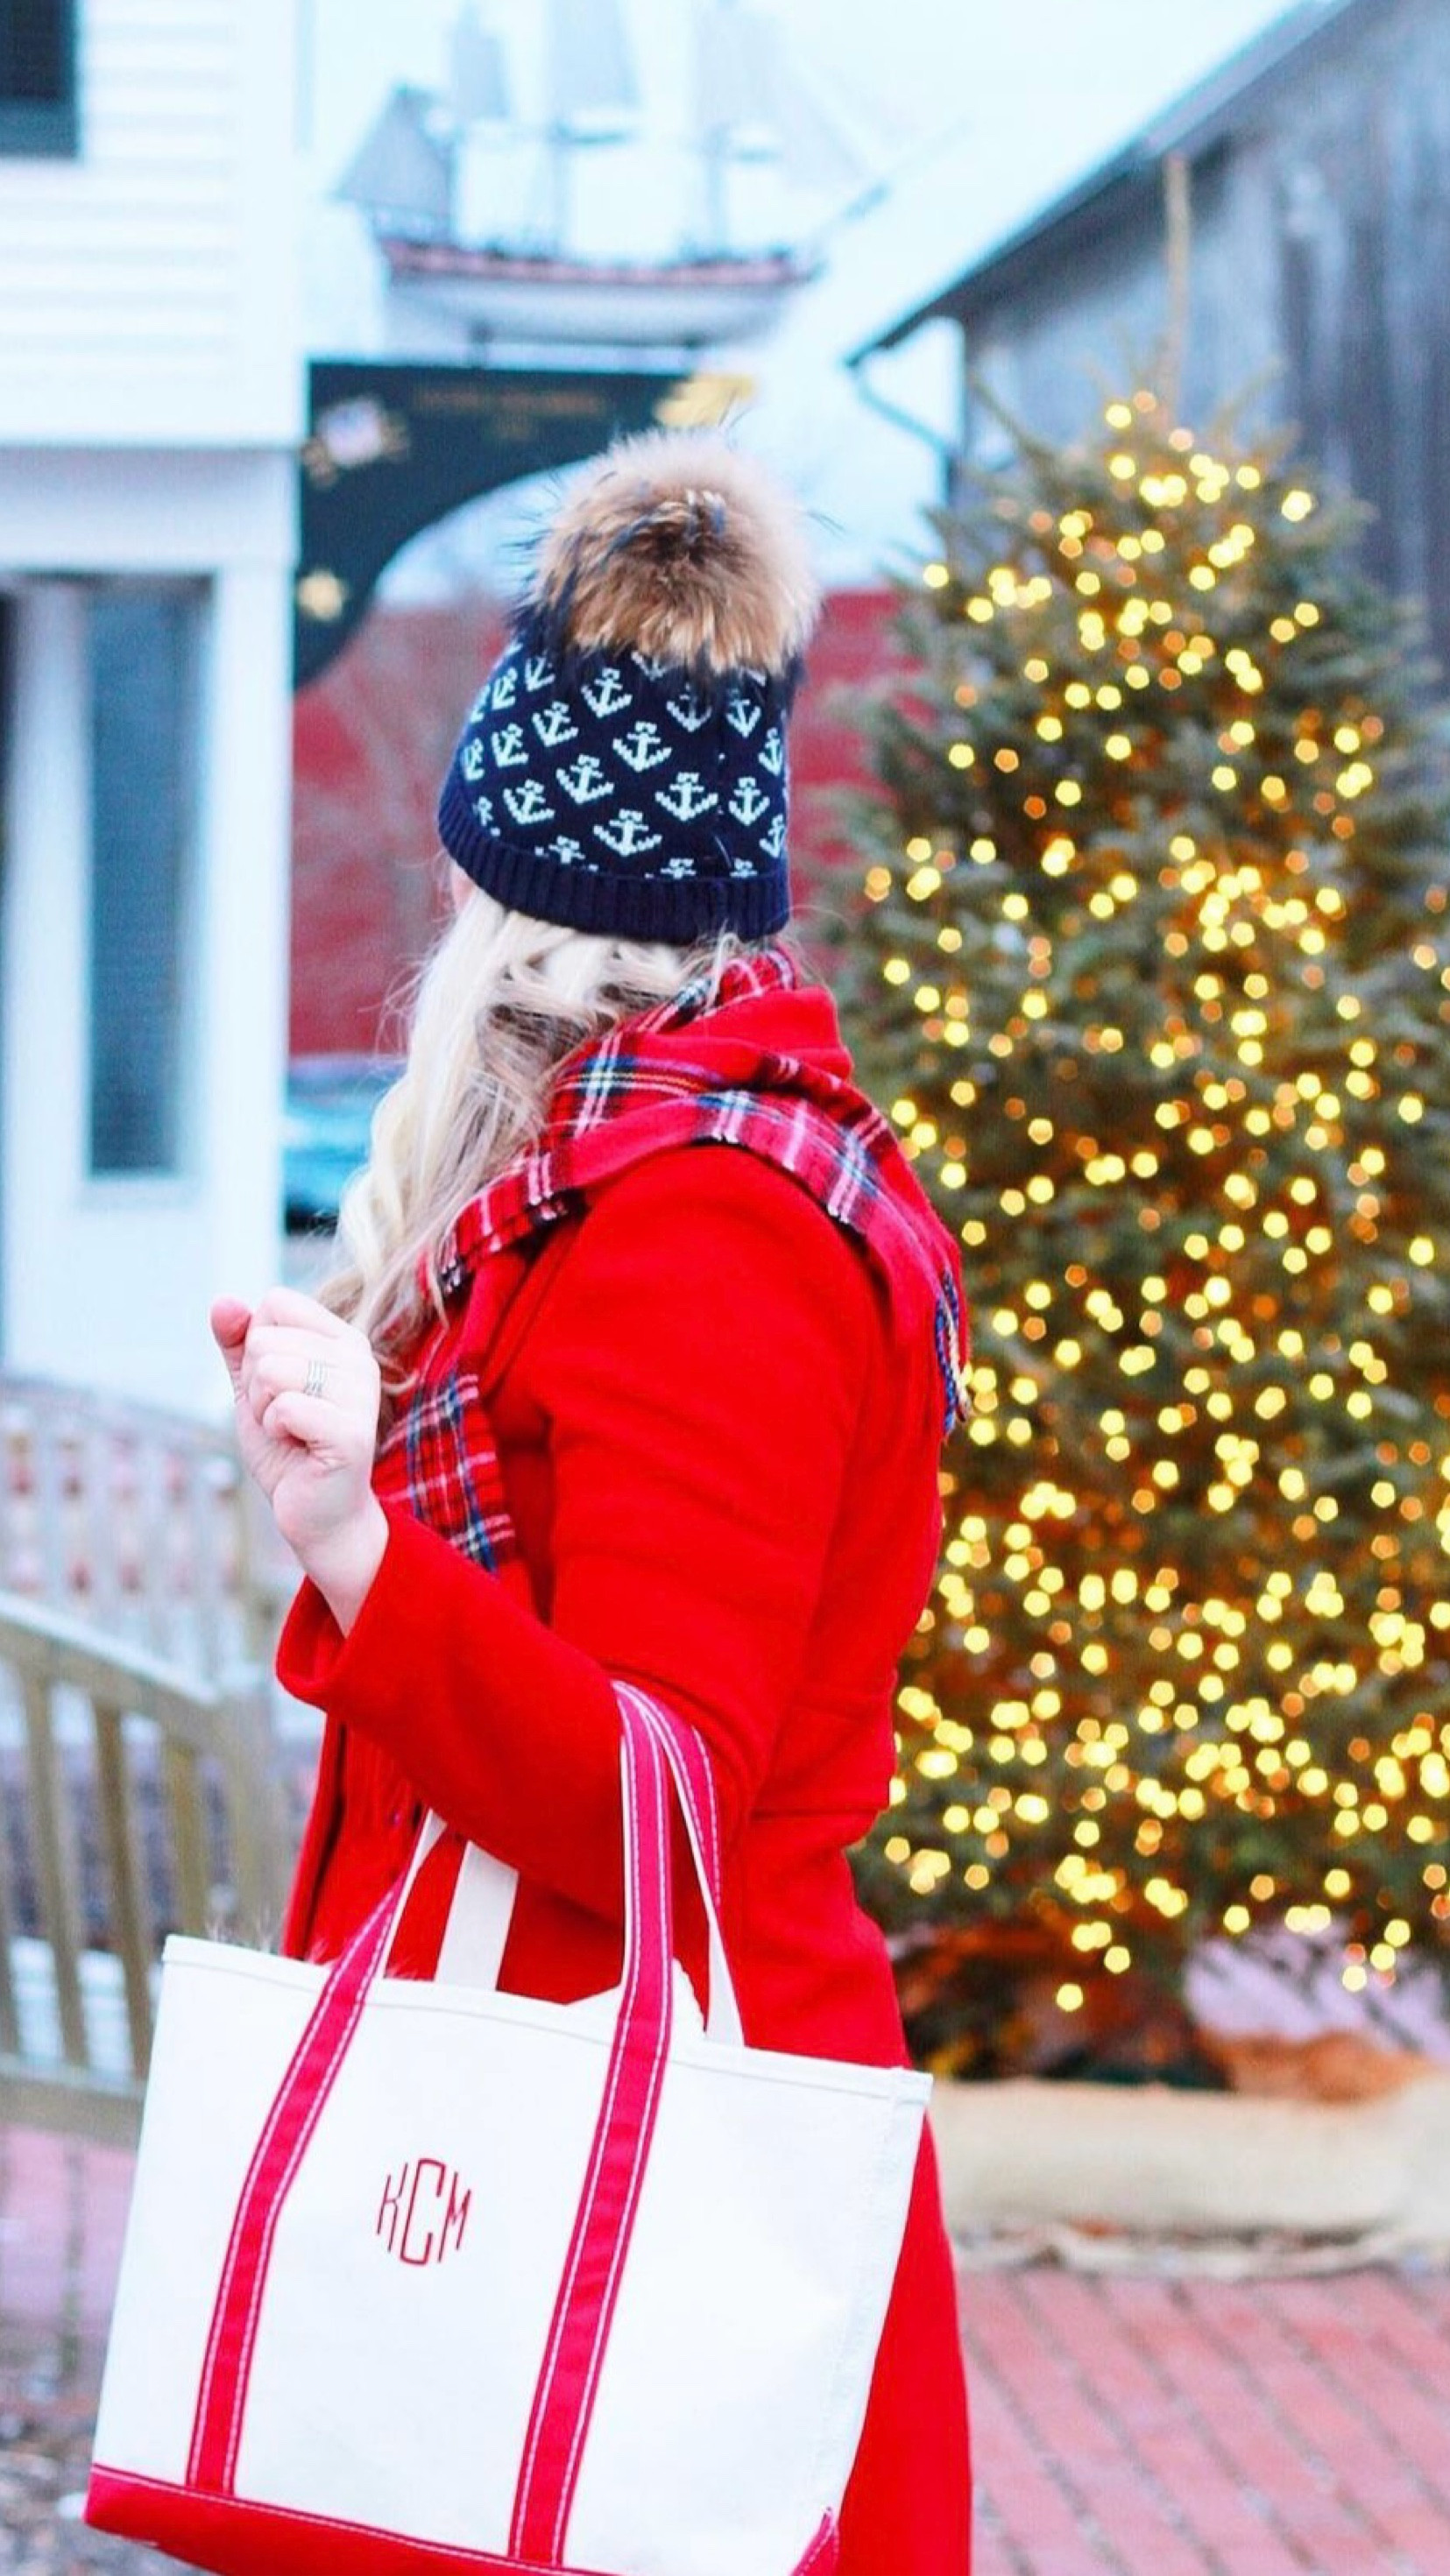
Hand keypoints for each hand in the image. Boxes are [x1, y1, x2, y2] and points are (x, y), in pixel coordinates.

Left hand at [211, 1288, 386, 1631]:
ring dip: (263, 1411)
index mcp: (342, 1339)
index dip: (256, 1346)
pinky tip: (297, 1448)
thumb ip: (238, 1344)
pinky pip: (284, 1408)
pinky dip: (274, 1431)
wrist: (316, 1514)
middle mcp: (359, 1359)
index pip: (275, 1303)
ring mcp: (360, 1394)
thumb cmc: (288, 1448)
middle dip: (255, 1386)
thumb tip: (222, 1301)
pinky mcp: (351, 1433)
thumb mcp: (253, 1389)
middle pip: (266, 1339)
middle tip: (283, 1419)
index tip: (277, 1386)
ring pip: (272, 1371)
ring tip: (289, 1433)